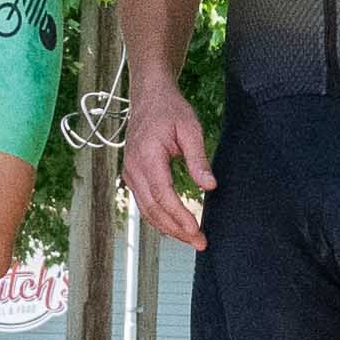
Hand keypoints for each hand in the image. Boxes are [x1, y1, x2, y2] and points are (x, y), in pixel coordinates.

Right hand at [122, 75, 213, 250]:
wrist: (148, 96)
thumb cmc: (170, 110)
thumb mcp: (190, 129)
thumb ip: (198, 159)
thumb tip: (210, 186)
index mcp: (147, 157)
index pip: (163, 195)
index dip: (179, 216)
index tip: (197, 231)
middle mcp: (133, 168)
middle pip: (154, 209)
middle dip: (176, 230)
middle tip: (200, 243)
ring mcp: (129, 173)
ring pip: (146, 210)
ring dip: (168, 228)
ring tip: (190, 239)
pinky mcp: (131, 176)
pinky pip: (144, 203)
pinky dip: (159, 218)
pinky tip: (174, 226)